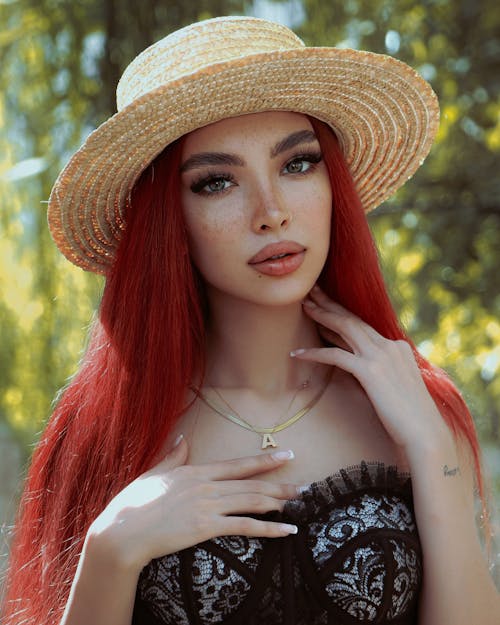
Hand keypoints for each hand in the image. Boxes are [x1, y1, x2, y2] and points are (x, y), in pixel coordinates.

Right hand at [88, 437, 298, 570]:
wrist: (121, 531)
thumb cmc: (133, 504)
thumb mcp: (154, 473)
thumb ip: (174, 457)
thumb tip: (184, 439)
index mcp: (196, 472)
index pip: (238, 465)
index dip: (264, 460)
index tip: (286, 456)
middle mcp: (206, 485)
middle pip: (252, 484)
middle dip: (281, 484)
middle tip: (305, 485)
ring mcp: (207, 505)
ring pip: (252, 501)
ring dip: (280, 502)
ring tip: (300, 502)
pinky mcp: (206, 527)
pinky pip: (244, 527)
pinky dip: (269, 528)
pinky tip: (287, 529)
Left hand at [292, 285, 452, 453]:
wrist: (425, 435)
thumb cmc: (412, 419)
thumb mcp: (398, 387)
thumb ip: (382, 374)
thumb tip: (362, 372)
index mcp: (397, 348)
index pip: (363, 327)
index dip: (341, 316)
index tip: (324, 307)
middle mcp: (389, 346)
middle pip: (353, 318)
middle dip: (330, 303)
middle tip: (311, 292)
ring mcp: (380, 356)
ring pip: (345, 327)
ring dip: (321, 315)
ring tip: (304, 306)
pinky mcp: (370, 371)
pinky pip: (335, 355)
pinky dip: (314, 353)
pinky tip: (297, 353)